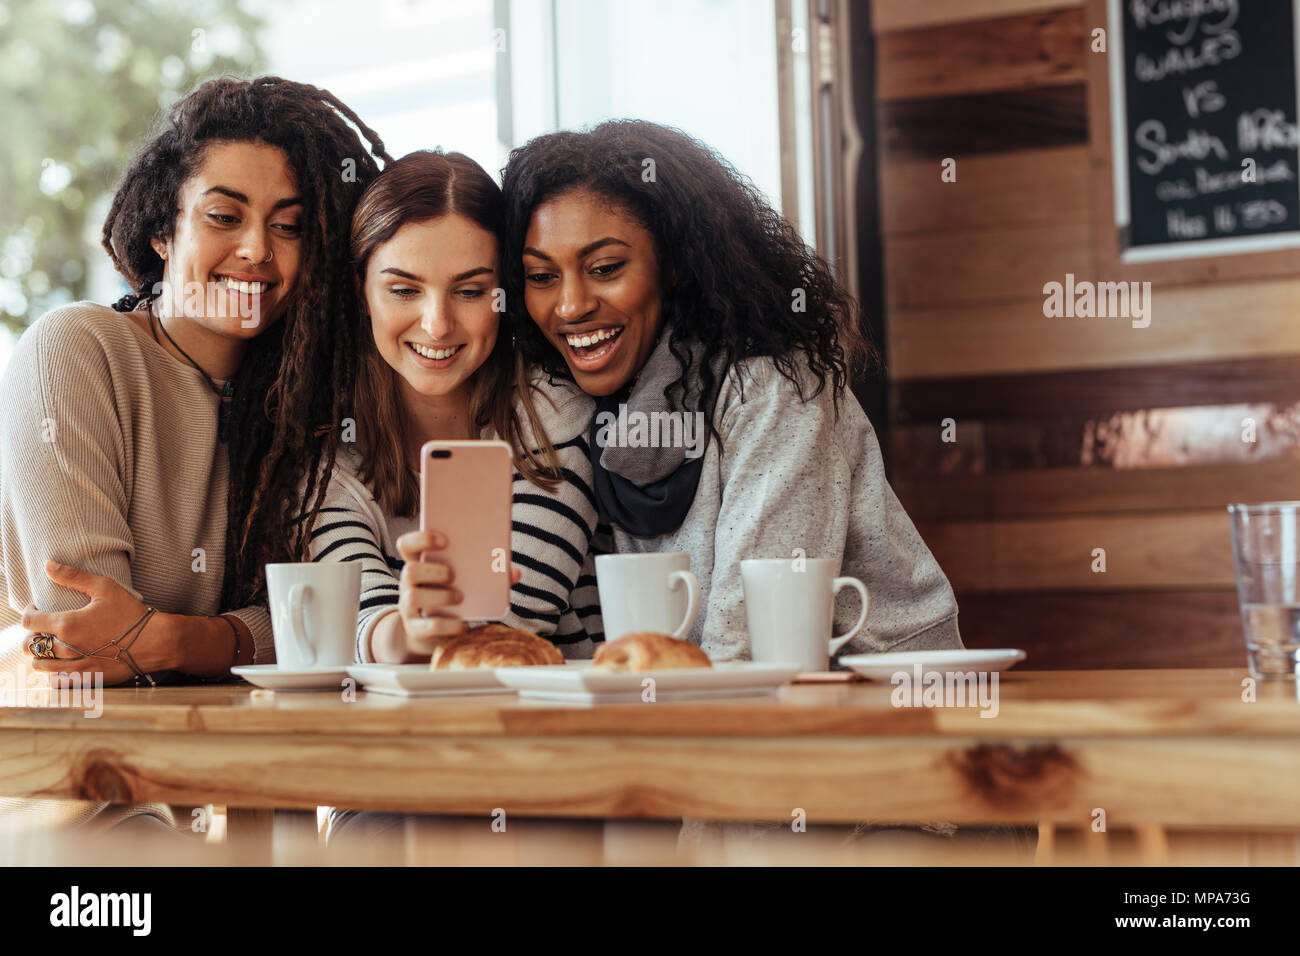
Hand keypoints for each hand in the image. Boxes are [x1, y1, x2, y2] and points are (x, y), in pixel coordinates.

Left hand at [20, 561, 175, 685]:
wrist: (156, 642)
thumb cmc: (132, 613)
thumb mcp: (106, 588)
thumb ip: (74, 576)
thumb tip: (48, 566)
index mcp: (67, 624)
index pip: (29, 621)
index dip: (28, 612)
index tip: (36, 609)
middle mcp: (66, 648)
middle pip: (29, 646)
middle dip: (31, 636)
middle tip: (43, 629)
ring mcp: (76, 666)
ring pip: (40, 666)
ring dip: (40, 656)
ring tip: (51, 647)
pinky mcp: (87, 678)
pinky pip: (57, 681)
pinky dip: (54, 673)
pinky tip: (63, 664)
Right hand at [393, 531, 521, 658]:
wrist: (431, 634)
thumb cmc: (451, 598)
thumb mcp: (463, 582)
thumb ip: (487, 574)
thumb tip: (515, 573)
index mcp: (421, 565)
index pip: (407, 545)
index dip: (421, 538)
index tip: (444, 540)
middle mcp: (410, 585)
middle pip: (409, 571)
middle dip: (433, 571)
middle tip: (453, 574)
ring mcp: (409, 608)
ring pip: (413, 597)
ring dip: (440, 596)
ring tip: (460, 597)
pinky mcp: (417, 629)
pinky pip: (428, 626)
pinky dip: (449, 625)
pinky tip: (464, 624)